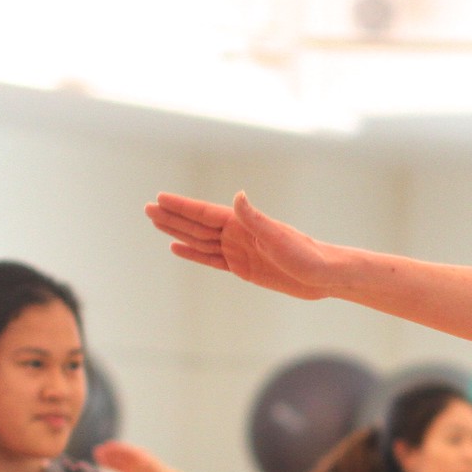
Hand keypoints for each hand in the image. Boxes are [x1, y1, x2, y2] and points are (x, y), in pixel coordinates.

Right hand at [92, 440, 165, 471]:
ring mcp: (129, 465)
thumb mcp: (154, 467)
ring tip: (96, 456)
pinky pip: (115, 468)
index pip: (124, 448)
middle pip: (118, 453)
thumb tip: (144, 462)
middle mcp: (132, 458)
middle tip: (97, 451)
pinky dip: (108, 466)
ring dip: (106, 458)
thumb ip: (147, 464)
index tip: (106, 445)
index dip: (115, 447)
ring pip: (115, 460)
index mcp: (137, 453)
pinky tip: (101, 464)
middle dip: (107, 452)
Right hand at [144, 192, 340, 300]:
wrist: (324, 276)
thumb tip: (238, 196)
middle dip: (172, 216)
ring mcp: (239, 250)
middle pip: (197, 224)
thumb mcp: (279, 238)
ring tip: (156, 223)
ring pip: (200, 240)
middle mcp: (238, 234)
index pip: (205, 212)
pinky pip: (211, 259)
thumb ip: (255, 219)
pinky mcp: (243, 268)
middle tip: (147, 208)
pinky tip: (178, 248)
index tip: (160, 198)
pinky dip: (194, 253)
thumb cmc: (307, 255)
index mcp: (244, 223)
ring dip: (178, 232)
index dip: (182, 206)